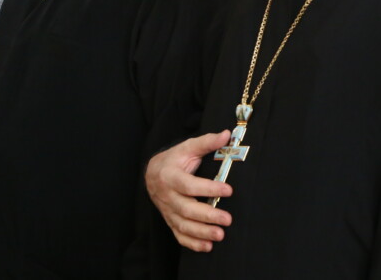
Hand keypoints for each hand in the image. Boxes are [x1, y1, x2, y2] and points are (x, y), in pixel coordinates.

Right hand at [145, 131, 233, 251]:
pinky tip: (207, 246)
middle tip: (227, 219)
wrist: (152, 172)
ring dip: (202, 232)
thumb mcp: (187, 147)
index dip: (208, 188)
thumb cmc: (174, 159)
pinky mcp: (170, 220)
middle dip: (207, 216)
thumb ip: (207, 142)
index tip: (228, 190)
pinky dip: (192, 243)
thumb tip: (227, 134)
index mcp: (170, 176)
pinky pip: (179, 235)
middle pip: (186, 209)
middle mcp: (167, 196)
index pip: (189, 185)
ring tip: (220, 235)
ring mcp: (168, 210)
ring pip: (183, 225)